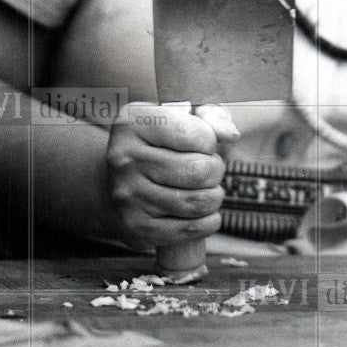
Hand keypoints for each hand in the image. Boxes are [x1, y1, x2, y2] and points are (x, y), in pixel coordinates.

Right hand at [104, 102, 234, 251]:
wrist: (116, 186)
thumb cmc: (159, 147)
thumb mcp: (178, 118)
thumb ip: (209, 117)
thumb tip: (230, 134)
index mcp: (133, 123)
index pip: (190, 133)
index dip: (209, 141)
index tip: (203, 144)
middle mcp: (124, 159)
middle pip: (198, 170)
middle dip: (215, 170)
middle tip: (209, 170)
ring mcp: (128, 196)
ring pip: (198, 202)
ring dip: (214, 197)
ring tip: (206, 189)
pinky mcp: (136, 228)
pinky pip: (190, 229)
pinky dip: (208, 222)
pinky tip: (204, 213)